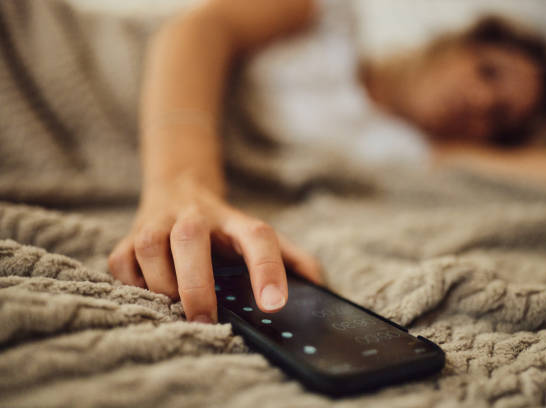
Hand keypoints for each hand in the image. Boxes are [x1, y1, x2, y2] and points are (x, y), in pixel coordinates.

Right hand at [108, 176, 322, 322]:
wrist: (180, 188)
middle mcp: (195, 217)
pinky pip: (124, 262)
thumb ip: (293, 259)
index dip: (267, 269)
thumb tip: (321, 288)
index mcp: (235, 222)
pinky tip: (152, 292)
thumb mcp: (259, 236)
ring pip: (150, 247)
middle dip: (196, 285)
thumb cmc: (225, 228)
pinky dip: (135, 284)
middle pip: (192, 238)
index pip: (257, 237)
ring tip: (177, 308)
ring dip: (162, 284)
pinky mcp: (129, 237)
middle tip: (207, 321)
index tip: (273, 305)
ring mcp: (158, 223)